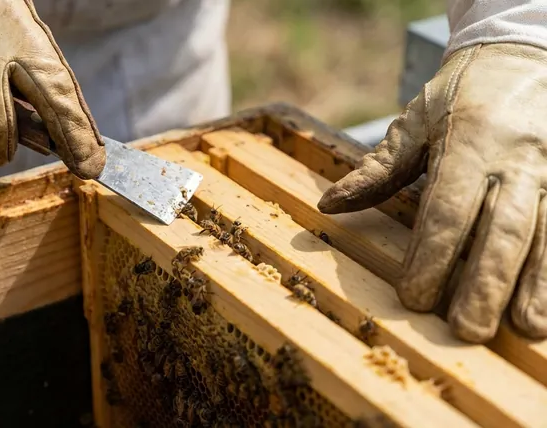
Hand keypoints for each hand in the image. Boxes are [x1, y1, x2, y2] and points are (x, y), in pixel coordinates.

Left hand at [318, 43, 546, 342]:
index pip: (448, 209)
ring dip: (537, 285)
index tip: (414, 297)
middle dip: (485, 285)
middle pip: (503, 231)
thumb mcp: (416, 120)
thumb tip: (330, 205)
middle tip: (467, 332)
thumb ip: (379, 168)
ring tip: (526, 330)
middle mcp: (518, 160)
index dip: (431, 257)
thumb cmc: (463, 92)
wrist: (525, 54)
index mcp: (471, 141)